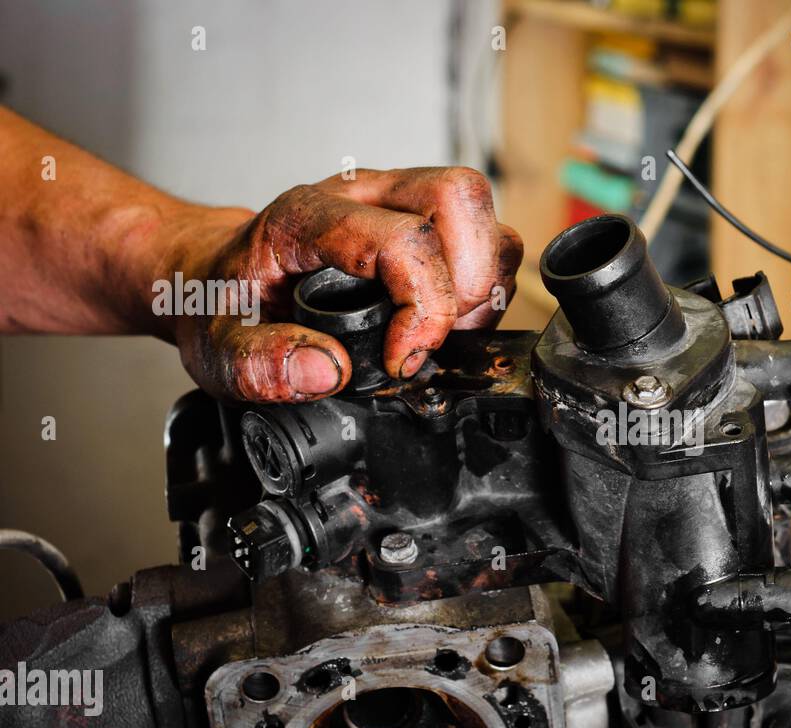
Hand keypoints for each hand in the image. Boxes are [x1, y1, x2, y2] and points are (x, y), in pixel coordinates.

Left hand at [170, 167, 522, 401]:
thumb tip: (328, 371)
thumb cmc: (222, 302)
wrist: (212, 276)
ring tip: (440, 331)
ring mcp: (394, 199)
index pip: (405, 239)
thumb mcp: (217, 347)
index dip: (424, 308)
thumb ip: (261, 363)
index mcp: (309, 215)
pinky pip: (480, 235)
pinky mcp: (418, 218)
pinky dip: (480, 285)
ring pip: (480, 213)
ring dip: (480, 284)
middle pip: (459, 199)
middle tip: (434, 338)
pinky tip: (443, 320)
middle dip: (466, 284)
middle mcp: (360, 194)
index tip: (402, 359)